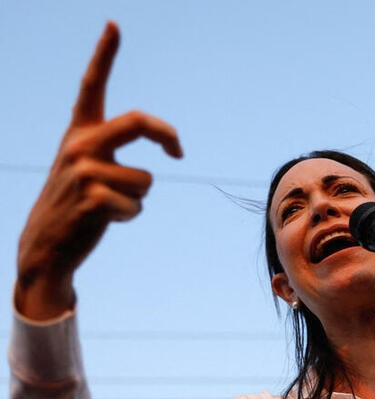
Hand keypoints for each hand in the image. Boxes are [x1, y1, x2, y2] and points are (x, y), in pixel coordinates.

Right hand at [15, 22, 182, 319]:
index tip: (114, 24)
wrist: (46, 246)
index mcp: (78, 132)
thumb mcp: (89, 169)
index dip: (104, 54)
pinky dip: (130, 217)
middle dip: (167, 135)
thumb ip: (113, 149)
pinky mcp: (94, 198)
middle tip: (178, 151)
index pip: (91, 86)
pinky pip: (138, 206)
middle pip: (140, 121)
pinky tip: (104, 221)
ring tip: (109, 206)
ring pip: (146, 179)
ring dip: (138, 198)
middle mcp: (79, 144)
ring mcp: (84, 170)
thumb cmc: (78, 204)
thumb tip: (167, 141)